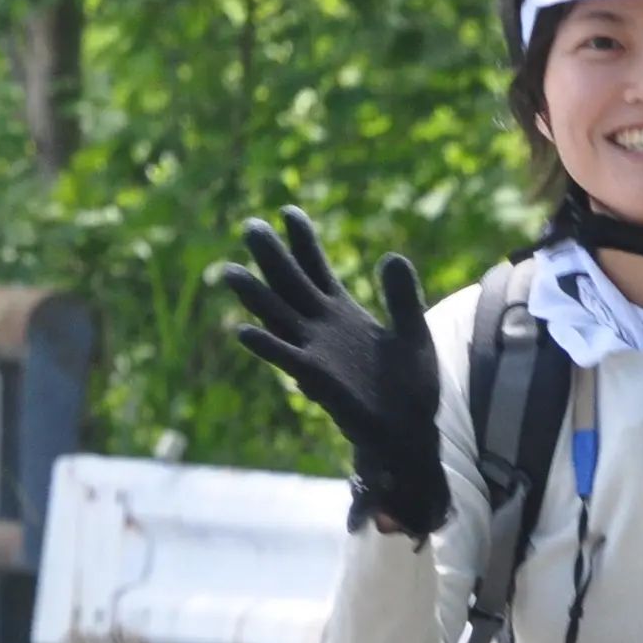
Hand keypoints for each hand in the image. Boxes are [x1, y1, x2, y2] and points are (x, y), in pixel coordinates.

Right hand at [214, 207, 447, 539]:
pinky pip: (286, 358)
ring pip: (278, 317)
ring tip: (230, 271)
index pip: (317, 268)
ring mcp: (315, 351)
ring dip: (255, 297)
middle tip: (250, 226)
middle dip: (272, 257)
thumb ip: (402, 298)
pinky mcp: (316, 379)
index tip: (288, 211)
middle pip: (290, 284)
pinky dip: (266, 345)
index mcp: (342, 311)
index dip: (303, 241)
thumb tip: (391, 256)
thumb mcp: (412, 333)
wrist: (409, 431)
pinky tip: (243, 331)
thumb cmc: (410, 386)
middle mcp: (321, 327)